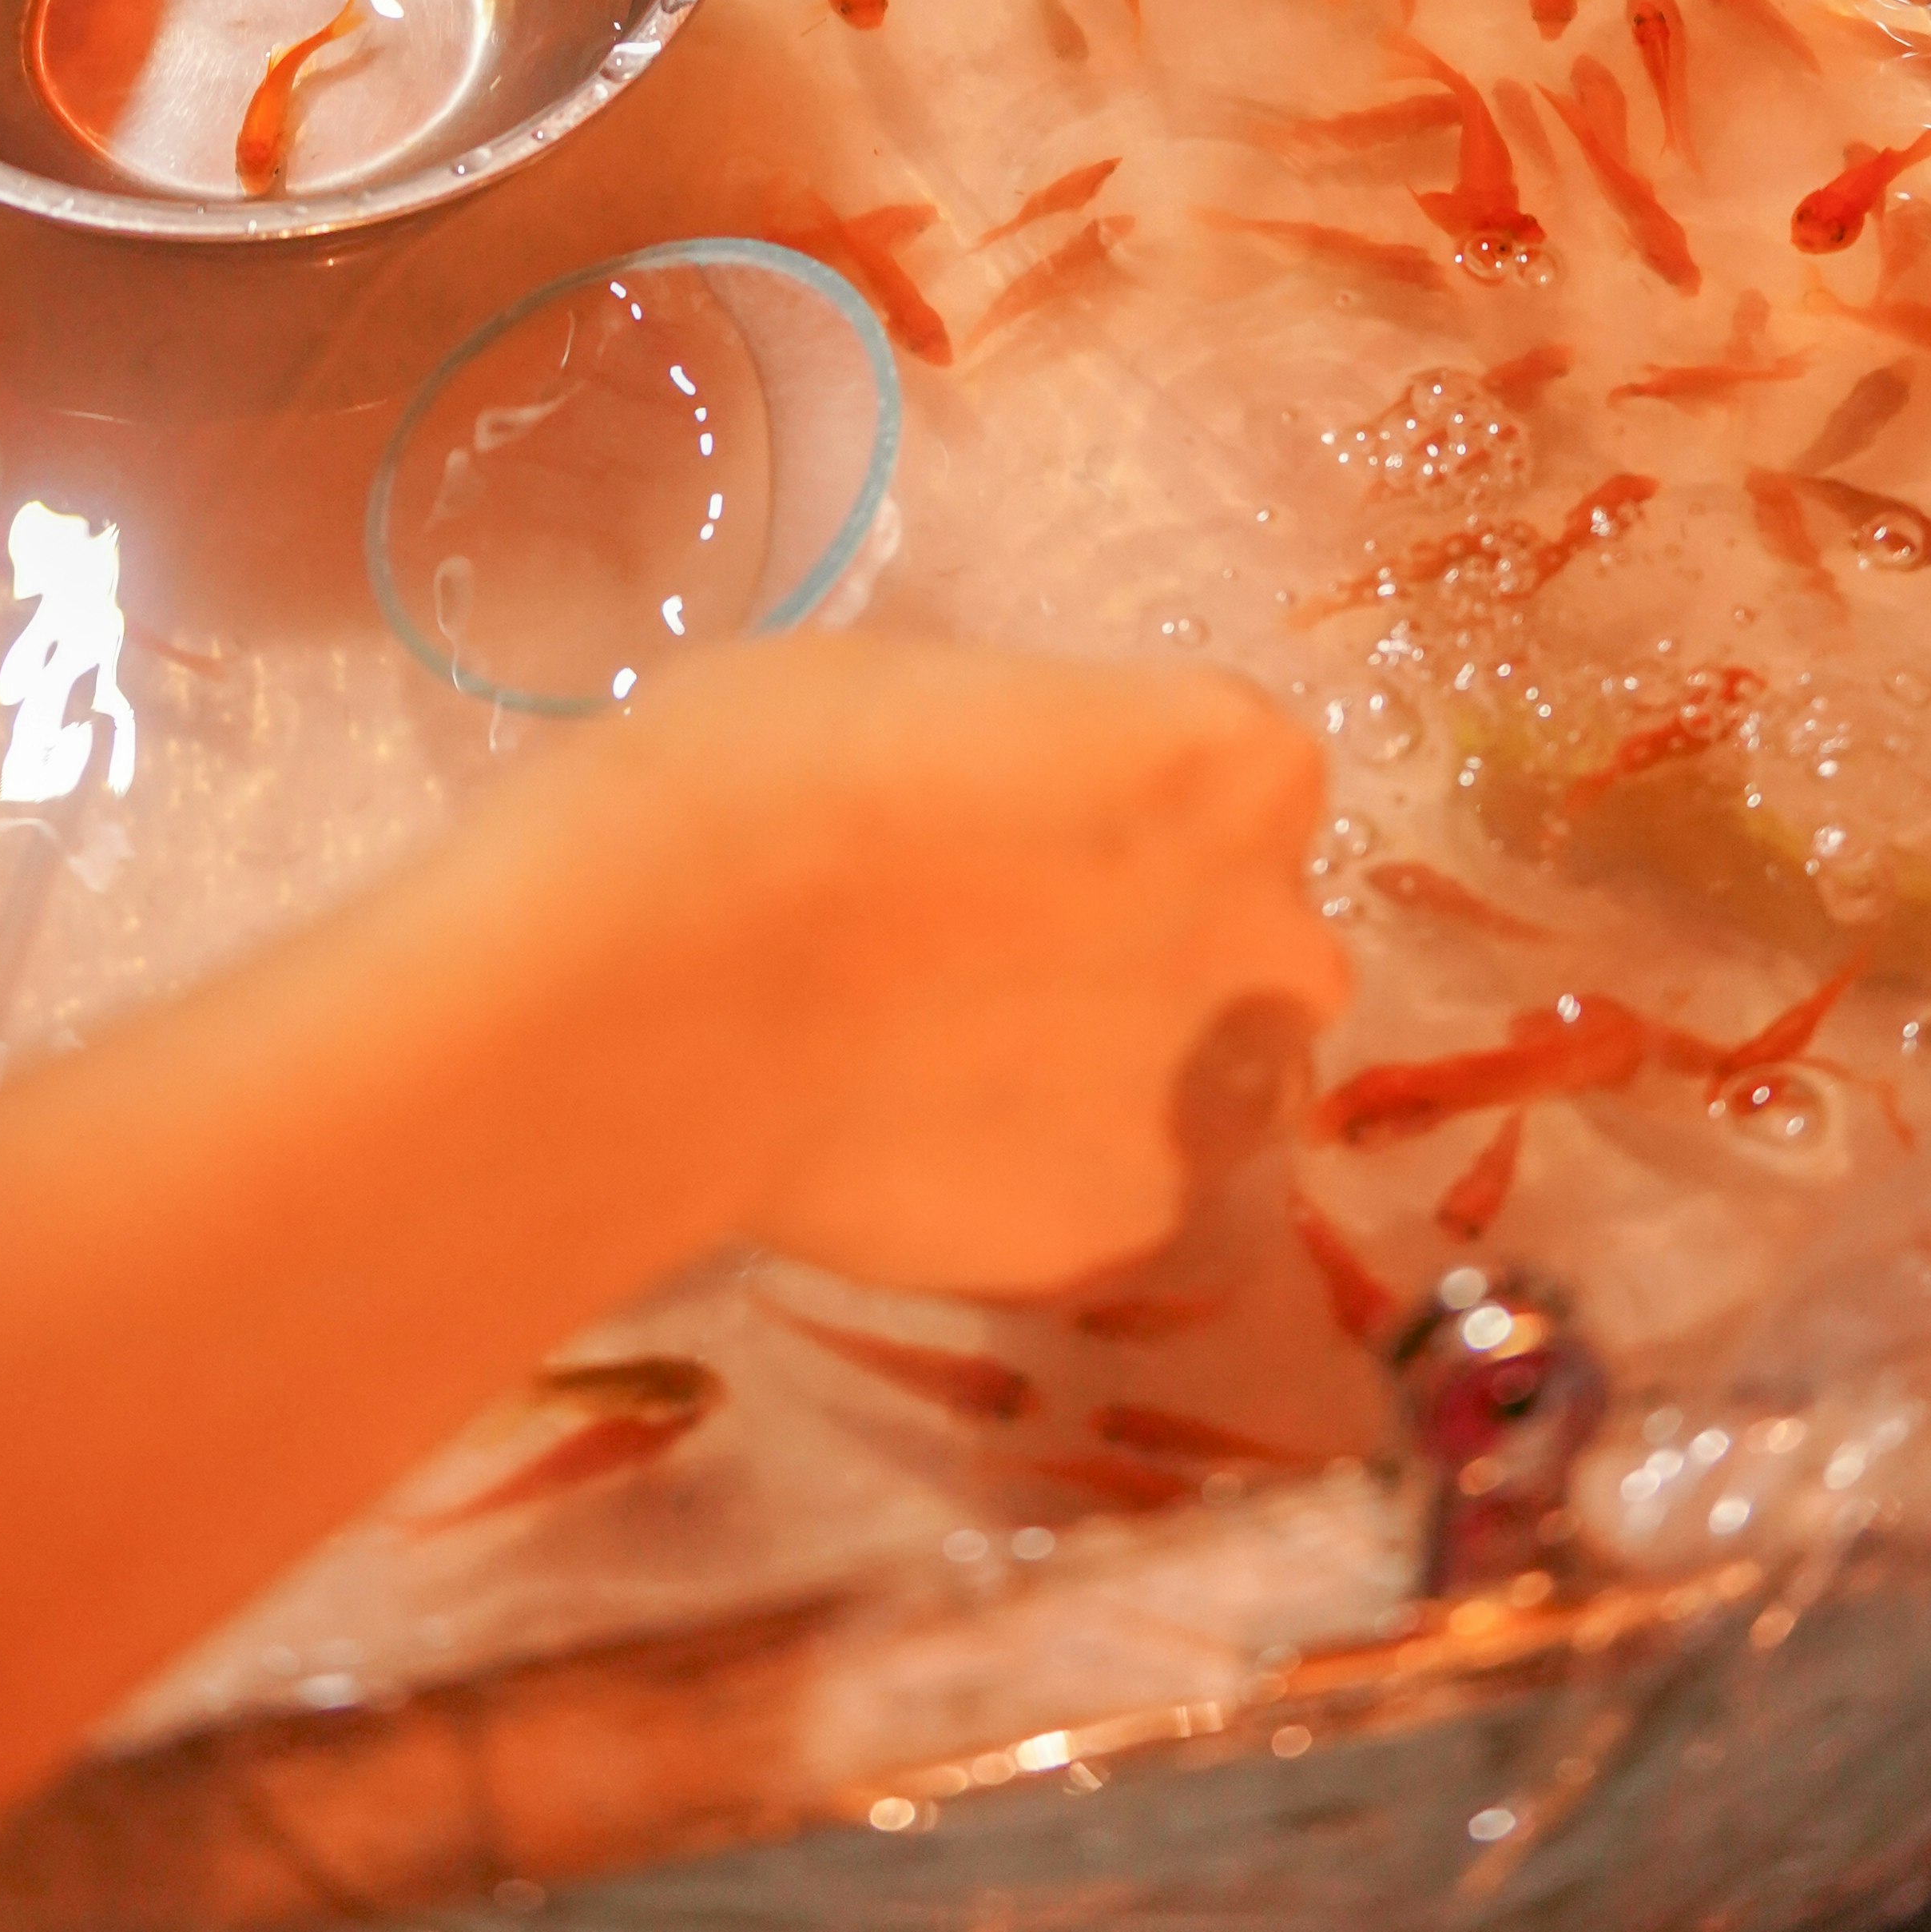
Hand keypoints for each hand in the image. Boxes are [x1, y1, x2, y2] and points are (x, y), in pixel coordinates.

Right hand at [551, 641, 1343, 1298]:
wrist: (661, 992)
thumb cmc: (762, 780)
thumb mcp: (921, 697)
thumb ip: (1028, 768)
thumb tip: (1010, 817)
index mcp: (1237, 764)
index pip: (1238, 779)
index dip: (1128, 806)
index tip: (1030, 827)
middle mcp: (1269, 935)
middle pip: (1255, 943)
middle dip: (1161, 953)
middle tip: (1000, 963)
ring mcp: (1207, 1101)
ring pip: (1206, 1089)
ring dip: (1122, 1079)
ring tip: (956, 1077)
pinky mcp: (1122, 1234)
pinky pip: (1107, 1195)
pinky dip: (1037, 1180)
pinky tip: (916, 1152)